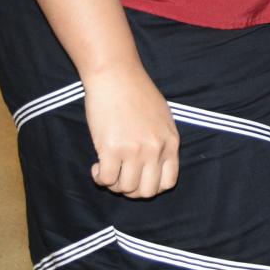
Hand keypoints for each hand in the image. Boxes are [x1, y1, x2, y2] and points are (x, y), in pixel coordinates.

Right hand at [83, 64, 178, 197]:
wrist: (117, 77)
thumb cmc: (137, 93)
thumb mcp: (162, 118)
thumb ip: (161, 142)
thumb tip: (152, 165)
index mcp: (171, 142)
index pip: (168, 183)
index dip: (151, 187)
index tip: (138, 178)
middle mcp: (155, 149)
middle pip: (147, 192)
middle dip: (131, 190)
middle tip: (120, 177)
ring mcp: (135, 150)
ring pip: (125, 188)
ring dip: (113, 183)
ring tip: (108, 167)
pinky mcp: (112, 148)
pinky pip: (106, 179)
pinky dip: (99, 177)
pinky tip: (97, 165)